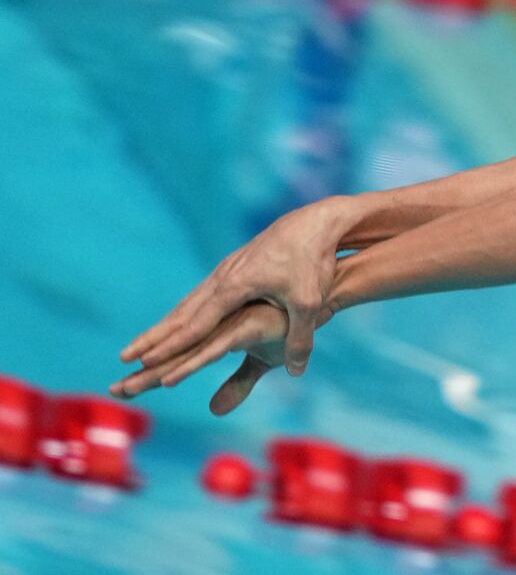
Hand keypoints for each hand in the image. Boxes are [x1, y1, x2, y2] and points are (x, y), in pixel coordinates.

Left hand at [111, 302, 288, 415]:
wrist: (317, 305)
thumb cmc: (288, 330)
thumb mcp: (261, 366)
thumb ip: (237, 386)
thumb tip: (214, 410)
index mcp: (214, 338)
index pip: (176, 361)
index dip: (149, 376)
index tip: (121, 390)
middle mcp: (215, 330)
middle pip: (173, 357)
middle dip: (142, 376)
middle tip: (113, 390)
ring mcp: (229, 327)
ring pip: (186, 355)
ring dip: (157, 373)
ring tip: (130, 387)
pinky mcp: (246, 328)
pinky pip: (213, 352)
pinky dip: (191, 366)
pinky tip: (171, 380)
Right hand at [120, 197, 358, 376]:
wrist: (314, 222)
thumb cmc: (312, 261)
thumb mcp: (309, 302)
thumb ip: (300, 338)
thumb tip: (296, 372)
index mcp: (234, 287)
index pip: (196, 324)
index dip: (172, 346)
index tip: (145, 364)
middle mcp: (222, 278)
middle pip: (181, 314)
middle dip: (153, 338)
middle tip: (123, 358)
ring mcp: (227, 271)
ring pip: (189, 303)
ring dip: (165, 325)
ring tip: (143, 344)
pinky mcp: (236, 267)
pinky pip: (203, 295)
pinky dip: (185, 312)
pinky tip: (181, 320)